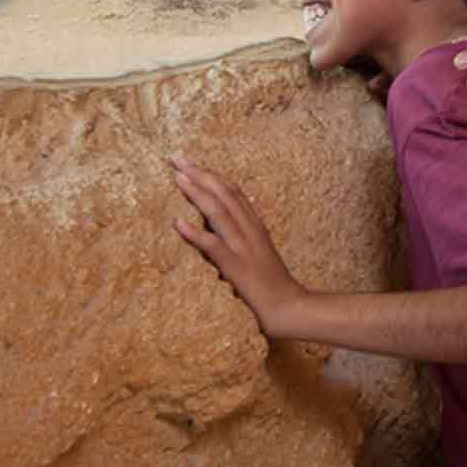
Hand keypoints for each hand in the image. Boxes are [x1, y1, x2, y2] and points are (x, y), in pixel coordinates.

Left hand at [169, 158, 310, 337]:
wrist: (289, 308)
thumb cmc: (273, 282)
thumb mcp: (264, 247)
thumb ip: (254, 226)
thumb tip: (251, 202)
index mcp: (255, 225)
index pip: (233, 191)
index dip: (211, 174)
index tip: (191, 162)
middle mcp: (250, 231)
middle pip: (224, 194)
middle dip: (200, 174)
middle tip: (177, 158)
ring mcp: (244, 248)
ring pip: (219, 213)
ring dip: (197, 193)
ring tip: (178, 178)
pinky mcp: (237, 268)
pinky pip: (214, 247)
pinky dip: (196, 234)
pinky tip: (178, 223)